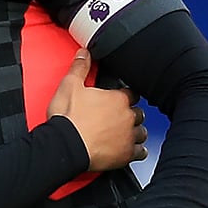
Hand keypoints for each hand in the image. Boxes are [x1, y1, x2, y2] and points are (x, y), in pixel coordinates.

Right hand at [47, 48, 148, 171]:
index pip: (132, 93)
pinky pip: (141, 152)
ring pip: (142, 132)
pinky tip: (129, 150)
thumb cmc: (68, 118)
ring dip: (135, 132)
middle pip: (139, 113)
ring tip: (125, 133)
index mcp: (117, 99)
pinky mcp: (126, 154)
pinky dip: (137, 151)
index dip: (125, 96)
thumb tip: (85, 53)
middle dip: (131, 114)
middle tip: (118, 117)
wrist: (66, 145)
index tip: (119, 99)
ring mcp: (128, 136)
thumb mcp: (69, 85)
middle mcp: (127, 117)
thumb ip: (80, 67)